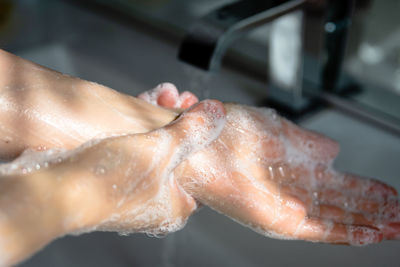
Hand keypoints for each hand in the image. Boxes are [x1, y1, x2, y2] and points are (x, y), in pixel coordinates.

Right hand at [0, 100, 224, 264]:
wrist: (54, 191)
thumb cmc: (111, 180)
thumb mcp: (161, 150)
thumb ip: (192, 131)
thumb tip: (217, 113)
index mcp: (176, 204)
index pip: (201, 169)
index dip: (204, 138)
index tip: (201, 113)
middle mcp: (157, 201)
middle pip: (178, 154)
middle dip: (181, 120)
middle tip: (181, 97)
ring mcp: (133, 189)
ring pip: (155, 147)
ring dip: (159, 118)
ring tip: (164, 92)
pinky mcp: (112, 177)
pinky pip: (134, 146)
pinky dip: (139, 125)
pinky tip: (142, 101)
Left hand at [142, 85, 399, 244]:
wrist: (198, 140)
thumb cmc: (227, 130)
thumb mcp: (276, 130)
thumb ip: (307, 144)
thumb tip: (335, 151)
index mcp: (291, 168)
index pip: (336, 186)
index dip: (364, 191)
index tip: (390, 193)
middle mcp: (289, 191)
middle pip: (339, 206)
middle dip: (372, 210)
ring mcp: (283, 206)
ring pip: (334, 220)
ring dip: (367, 223)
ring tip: (396, 225)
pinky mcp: (275, 219)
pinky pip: (317, 230)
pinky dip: (345, 232)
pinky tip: (370, 233)